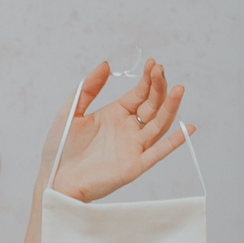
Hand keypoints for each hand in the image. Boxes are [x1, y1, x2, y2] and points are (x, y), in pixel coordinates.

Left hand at [39, 59, 191, 202]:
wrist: (55, 179)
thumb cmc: (61, 148)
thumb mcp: (72, 111)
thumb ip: (88, 88)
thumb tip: (106, 65)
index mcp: (116, 114)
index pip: (140, 93)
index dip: (148, 79)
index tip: (154, 64)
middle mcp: (129, 129)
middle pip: (152, 106)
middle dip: (158, 87)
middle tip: (161, 70)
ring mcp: (134, 147)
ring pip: (159, 125)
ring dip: (170, 108)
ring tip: (178, 89)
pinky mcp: (135, 165)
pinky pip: (158, 153)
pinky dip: (174, 142)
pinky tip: (188, 128)